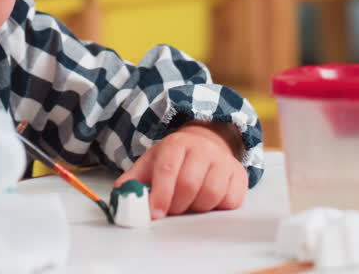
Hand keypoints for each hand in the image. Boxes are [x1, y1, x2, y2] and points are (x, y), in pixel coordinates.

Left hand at [114, 121, 247, 218]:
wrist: (206, 143)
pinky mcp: (239, 175)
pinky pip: (231, 200)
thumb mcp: (151, 163)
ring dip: (197, 208)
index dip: (161, 194)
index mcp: (176, 144)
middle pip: (190, 184)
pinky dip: (218, 208)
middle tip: (171, 210)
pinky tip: (208, 202)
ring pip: (211, 194)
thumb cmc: (175, 160)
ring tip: (189, 204)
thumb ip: (134, 181)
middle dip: (177, 205)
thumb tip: (120, 198)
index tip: (156, 214)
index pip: (168, 169)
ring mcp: (223, 161)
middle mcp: (202, 149)